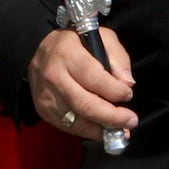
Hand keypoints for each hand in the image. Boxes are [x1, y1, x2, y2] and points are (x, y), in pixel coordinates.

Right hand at [28, 27, 136, 142]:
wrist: (37, 51)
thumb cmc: (74, 44)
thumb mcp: (100, 37)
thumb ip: (118, 57)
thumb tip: (127, 84)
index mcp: (68, 54)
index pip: (94, 79)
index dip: (115, 91)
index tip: (128, 94)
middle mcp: (54, 76)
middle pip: (86, 105)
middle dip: (112, 117)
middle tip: (131, 120)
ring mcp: (47, 96)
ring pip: (78, 122)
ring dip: (102, 129)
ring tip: (121, 130)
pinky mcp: (44, 110)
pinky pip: (70, 127)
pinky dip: (89, 131)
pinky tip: (102, 128)